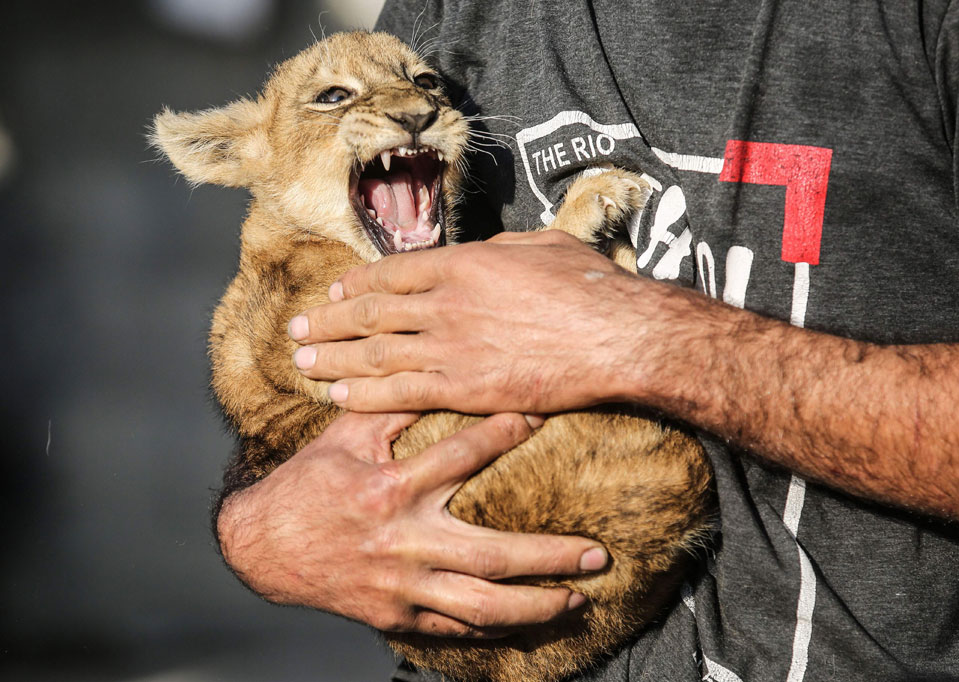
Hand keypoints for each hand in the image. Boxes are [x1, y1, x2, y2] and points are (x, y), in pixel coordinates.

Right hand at [217, 410, 607, 635]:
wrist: (263, 547)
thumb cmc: (309, 484)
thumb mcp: (344, 437)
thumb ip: (392, 406)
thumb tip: (431, 370)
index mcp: (390, 490)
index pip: (462, 456)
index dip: (506, 432)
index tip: (541, 417)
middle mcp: (402, 543)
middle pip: (494, 556)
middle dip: (552, 557)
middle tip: (598, 554)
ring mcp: (402, 586)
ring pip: (482, 606)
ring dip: (537, 605)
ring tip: (577, 599)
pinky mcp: (397, 615)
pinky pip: (455, 628)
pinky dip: (495, 627)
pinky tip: (528, 621)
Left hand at [287, 231, 660, 413]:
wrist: (618, 335)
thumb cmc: (591, 286)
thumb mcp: (544, 245)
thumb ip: (503, 248)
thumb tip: (487, 251)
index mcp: (464, 262)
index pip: (391, 272)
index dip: (355, 284)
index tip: (333, 293)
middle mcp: (446, 302)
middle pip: (370, 312)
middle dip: (328, 322)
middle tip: (296, 330)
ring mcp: (452, 346)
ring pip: (375, 353)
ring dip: (334, 360)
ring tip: (302, 365)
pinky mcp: (466, 388)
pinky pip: (401, 393)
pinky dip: (365, 395)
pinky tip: (338, 397)